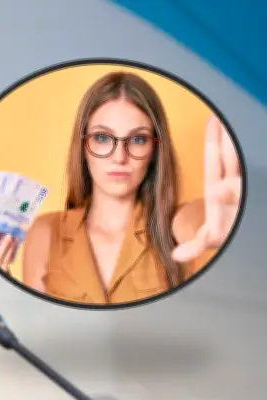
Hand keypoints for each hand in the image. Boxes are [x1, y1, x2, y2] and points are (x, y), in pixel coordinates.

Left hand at [172, 115, 242, 262]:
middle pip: (234, 155)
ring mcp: (247, 187)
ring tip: (235, 123)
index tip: (213, 119)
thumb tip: (175, 256)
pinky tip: (245, 160)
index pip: (218, 160)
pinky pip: (253, 178)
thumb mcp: (212, 238)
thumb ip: (195, 244)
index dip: (216, 140)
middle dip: (230, 136)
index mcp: (221, 189)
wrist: (250, 244)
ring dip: (239, 149)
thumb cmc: (232, 234)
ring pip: (245, 165)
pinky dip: (248, 170)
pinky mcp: (255, 194)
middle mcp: (236, 185)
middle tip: (225, 112)